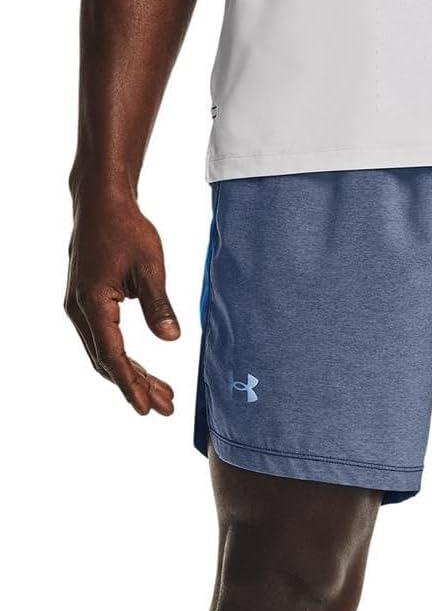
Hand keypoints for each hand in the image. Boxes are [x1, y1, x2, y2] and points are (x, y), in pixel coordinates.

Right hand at [65, 185, 179, 414]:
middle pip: (107, 362)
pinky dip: (124, 359)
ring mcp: (80, 308)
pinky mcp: (87, 304)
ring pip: (104, 354)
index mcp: (93, 303)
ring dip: (132, 376)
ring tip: (162, 394)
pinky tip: (144, 372)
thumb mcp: (150, 266)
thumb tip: (172, 339)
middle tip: (166, 407)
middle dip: (136, 386)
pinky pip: (104, 341)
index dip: (130, 384)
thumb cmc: (126, 228)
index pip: (112, 355)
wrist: (101, 202)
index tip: (146, 408)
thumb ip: (159, 304)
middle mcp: (80, 310)